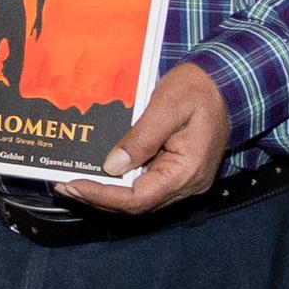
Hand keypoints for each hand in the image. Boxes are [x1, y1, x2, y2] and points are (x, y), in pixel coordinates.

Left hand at [59, 60, 228, 212]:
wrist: (223, 83)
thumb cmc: (198, 89)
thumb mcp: (166, 106)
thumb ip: (141, 138)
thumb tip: (112, 166)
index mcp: (188, 170)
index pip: (139, 199)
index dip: (103, 196)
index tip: (74, 185)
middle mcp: (188, 184)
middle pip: (137, 205)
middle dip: (98, 198)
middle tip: (65, 187)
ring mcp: (185, 181)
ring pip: (140, 200)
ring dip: (107, 195)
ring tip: (75, 184)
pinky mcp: (179, 174)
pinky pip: (147, 187)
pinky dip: (121, 185)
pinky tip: (100, 176)